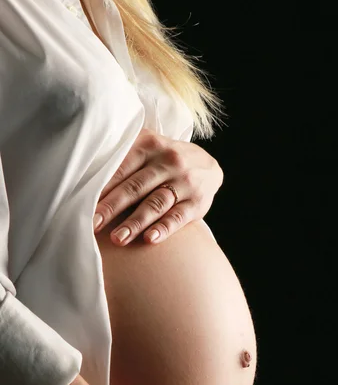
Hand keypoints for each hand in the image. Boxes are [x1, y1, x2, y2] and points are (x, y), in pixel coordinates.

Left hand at [93, 128, 222, 245]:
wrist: (207, 165)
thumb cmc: (163, 161)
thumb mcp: (147, 148)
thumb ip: (122, 158)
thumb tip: (84, 180)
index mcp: (150, 145)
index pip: (121, 168)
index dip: (102, 187)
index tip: (83, 204)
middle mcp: (168, 160)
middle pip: (135, 187)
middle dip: (112, 207)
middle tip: (93, 225)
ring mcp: (184, 181)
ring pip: (155, 203)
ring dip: (135, 222)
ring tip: (117, 238)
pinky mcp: (197, 202)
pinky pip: (178, 216)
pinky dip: (164, 228)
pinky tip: (150, 239)